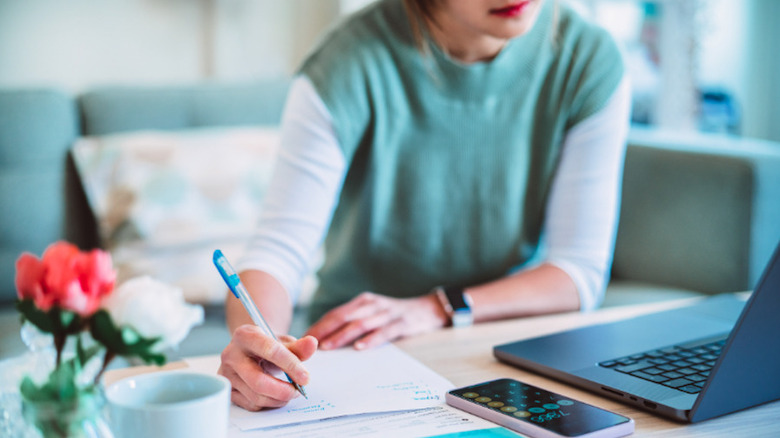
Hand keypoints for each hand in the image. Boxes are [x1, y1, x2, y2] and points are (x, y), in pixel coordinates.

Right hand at [218, 325, 317, 410]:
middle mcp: (231, 355)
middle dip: (283, 390)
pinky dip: (269, 403)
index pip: (270, 351)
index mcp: (244, 335)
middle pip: (258, 380)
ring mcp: (227, 374)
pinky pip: (251, 404)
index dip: (290, 365)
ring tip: (290, 392)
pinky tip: (276, 395)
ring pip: (256, 396)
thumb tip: (312, 344)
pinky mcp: (228, 390)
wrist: (251, 350)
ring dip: (278, 398)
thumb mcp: (283, 341)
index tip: (305, 377)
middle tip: (298, 390)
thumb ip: (298, 346)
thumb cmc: (268, 345)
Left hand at [304, 292, 447, 349]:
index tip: (302, 339)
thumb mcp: (373, 313)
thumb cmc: (394, 315)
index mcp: (362, 302)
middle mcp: (372, 304)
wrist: (428, 308)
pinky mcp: (401, 322)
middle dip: (324, 330)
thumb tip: (326, 340)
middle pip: (343, 316)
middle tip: (308, 344)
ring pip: (360, 324)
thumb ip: (353, 322)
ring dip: (342, 336)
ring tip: (328, 347)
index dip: (318, 326)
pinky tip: (360, 348)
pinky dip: (371, 339)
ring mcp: (387, 312)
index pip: (335, 314)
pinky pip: (384, 332)